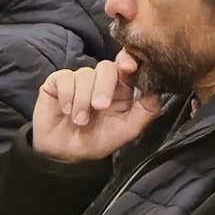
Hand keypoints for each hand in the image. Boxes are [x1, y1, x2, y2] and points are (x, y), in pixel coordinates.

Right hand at [33, 57, 164, 162]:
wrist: (64, 154)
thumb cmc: (96, 141)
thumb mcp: (126, 131)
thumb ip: (145, 112)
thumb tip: (157, 93)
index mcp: (120, 88)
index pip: (127, 65)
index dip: (129, 60)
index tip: (129, 67)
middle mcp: (100, 80)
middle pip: (107, 67)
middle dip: (104, 86)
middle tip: (100, 107)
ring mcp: (79, 79)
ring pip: (85, 74)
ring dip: (83, 100)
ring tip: (80, 120)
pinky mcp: (58, 81)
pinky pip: (65, 78)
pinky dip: (68, 96)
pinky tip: (67, 111)